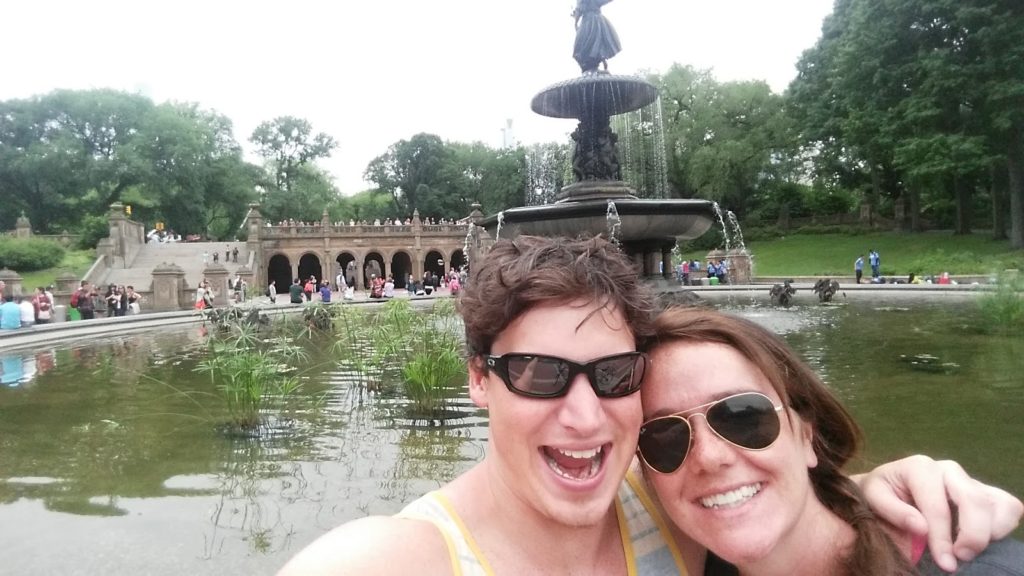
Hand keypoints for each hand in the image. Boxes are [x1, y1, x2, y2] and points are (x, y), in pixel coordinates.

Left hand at [856, 455, 1022, 571]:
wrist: (888, 485)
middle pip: (974, 501)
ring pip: (996, 502)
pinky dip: (1003, 525)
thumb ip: (894, 511)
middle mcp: (948, 469)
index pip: (938, 507)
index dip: (942, 538)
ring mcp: (968, 478)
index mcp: (919, 468)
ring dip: (990, 531)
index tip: (945, 562)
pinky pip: (1008, 505)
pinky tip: (984, 539)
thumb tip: (921, 527)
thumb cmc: (881, 492)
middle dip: (972, 535)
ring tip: (969, 549)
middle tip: (960, 558)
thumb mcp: (874, 497)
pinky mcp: (983, 490)